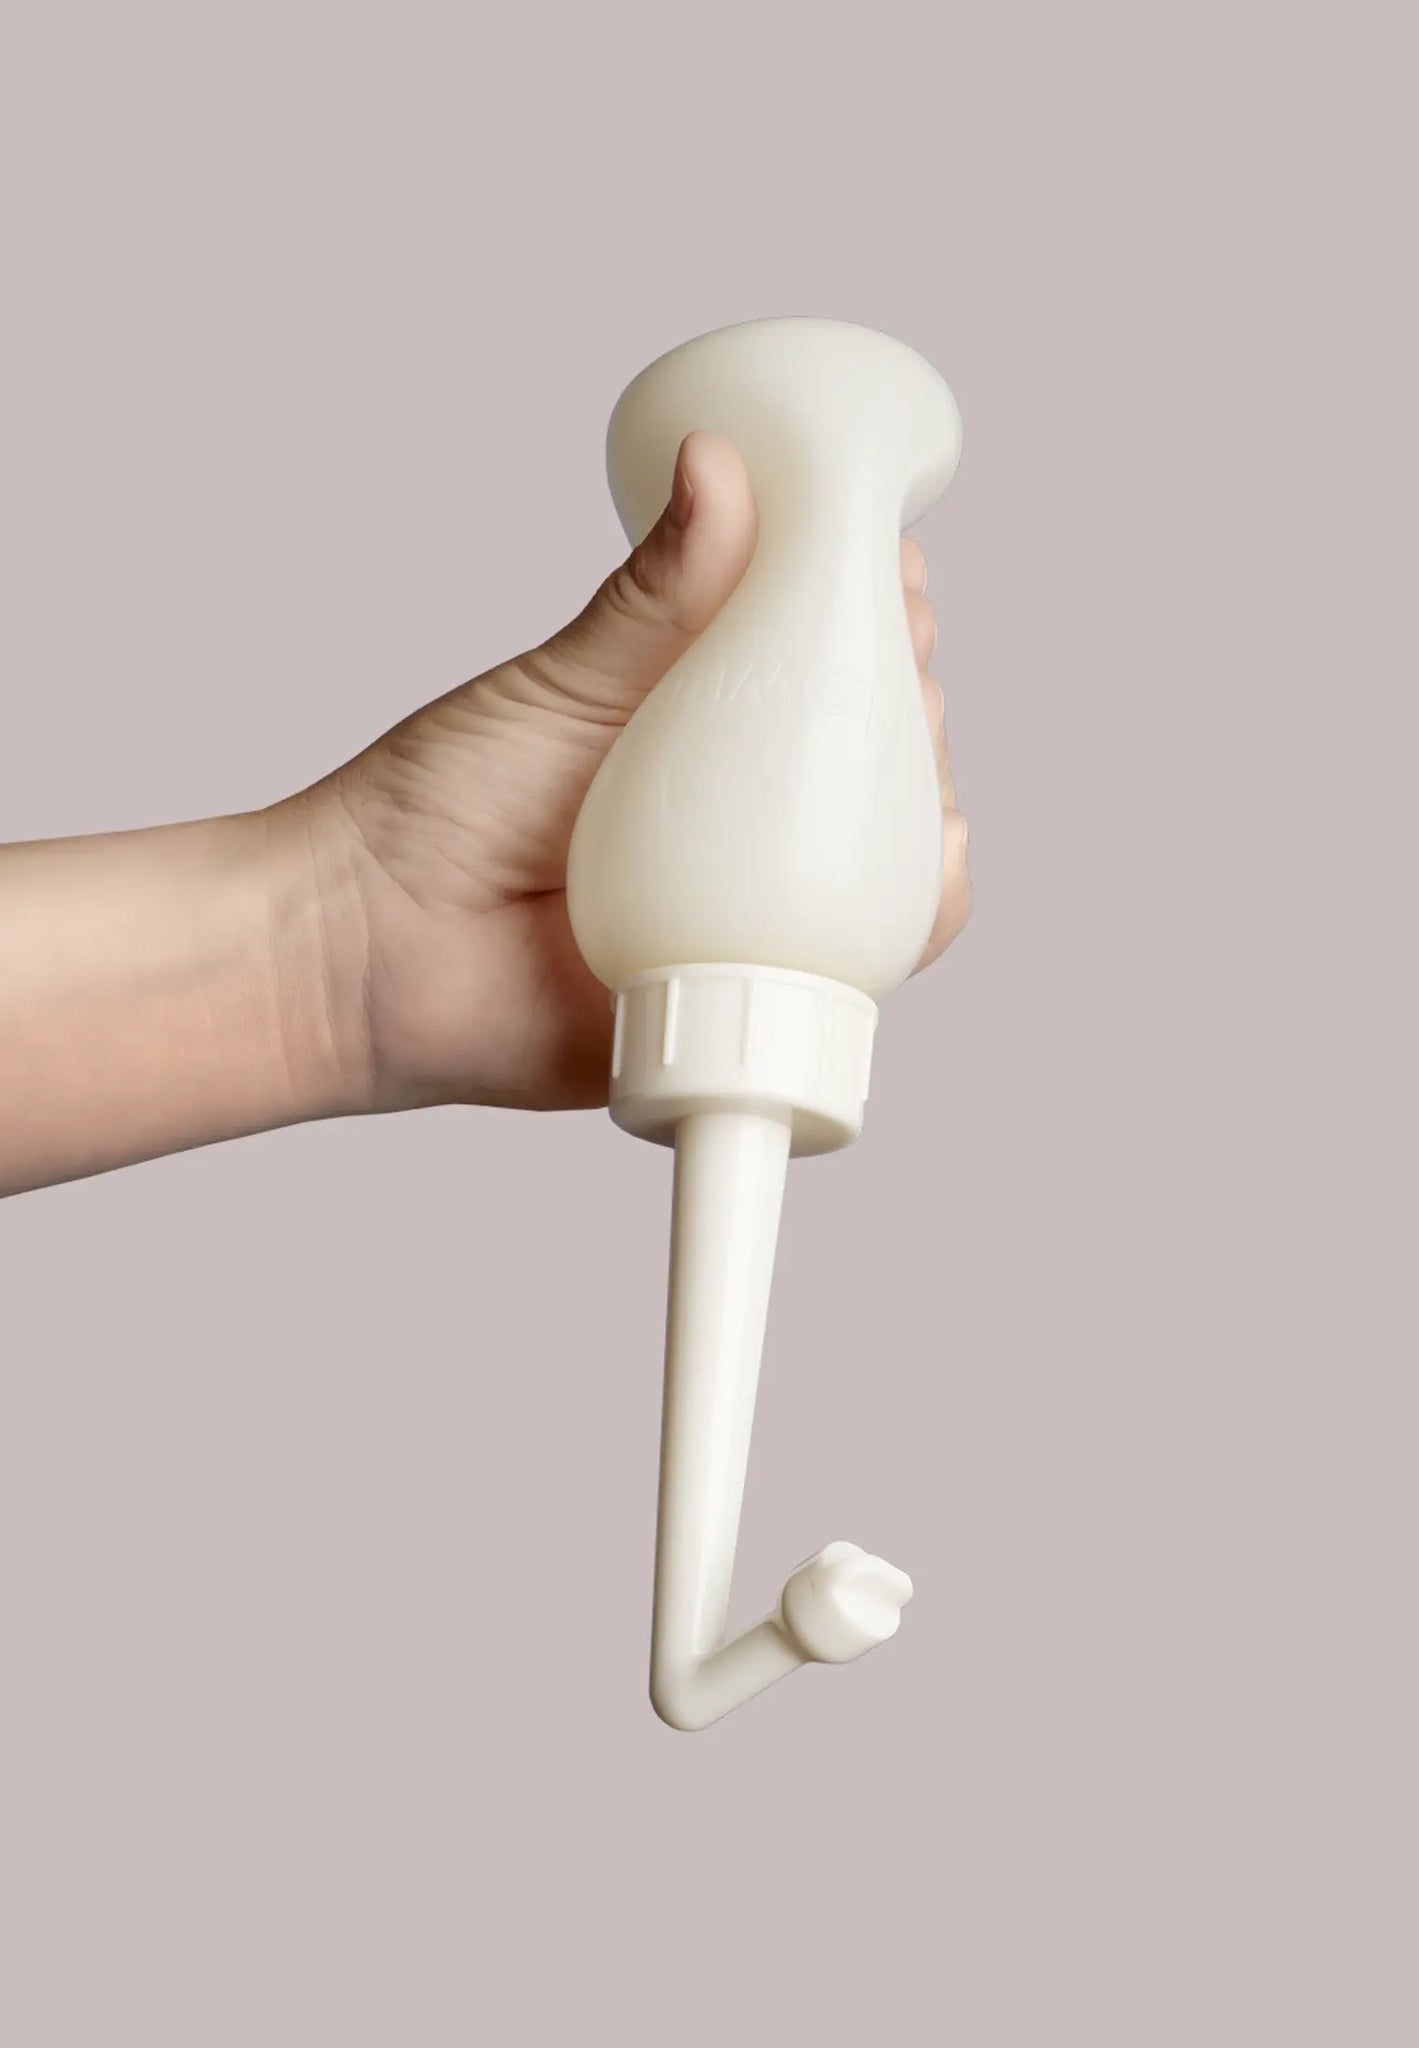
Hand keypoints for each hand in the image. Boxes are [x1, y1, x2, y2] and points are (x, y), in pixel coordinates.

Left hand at [291, 431, 971, 1117]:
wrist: (367, 956)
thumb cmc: (437, 810)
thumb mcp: (560, 684)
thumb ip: (649, 597)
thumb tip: (722, 464)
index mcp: (693, 726)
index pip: (814, 658)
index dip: (872, 612)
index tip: (897, 567)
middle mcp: (730, 812)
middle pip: (865, 749)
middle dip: (909, 696)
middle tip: (906, 650)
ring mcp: (742, 900)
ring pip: (876, 851)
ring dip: (925, 797)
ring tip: (926, 753)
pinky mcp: (744, 988)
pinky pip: (855, 961)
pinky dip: (914, 916)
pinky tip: (931, 865)